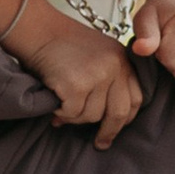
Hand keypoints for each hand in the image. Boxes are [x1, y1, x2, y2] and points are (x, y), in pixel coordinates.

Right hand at [11, 0, 143, 146]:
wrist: (38, 29)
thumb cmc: (62, 44)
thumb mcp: (97, 54)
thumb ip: (107, 79)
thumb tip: (105, 118)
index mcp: (123, 60)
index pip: (136, 98)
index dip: (126, 118)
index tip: (116, 128)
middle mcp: (114, 67)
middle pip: (119, 112)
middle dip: (108, 131)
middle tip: (100, 144)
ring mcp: (97, 75)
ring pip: (91, 116)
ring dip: (75, 115)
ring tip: (62, 102)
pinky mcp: (76, 84)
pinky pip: (72, 113)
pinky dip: (60, 111)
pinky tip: (54, 97)